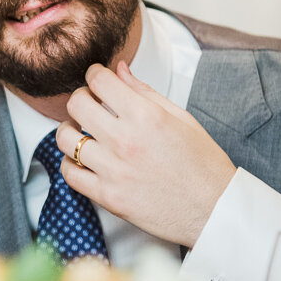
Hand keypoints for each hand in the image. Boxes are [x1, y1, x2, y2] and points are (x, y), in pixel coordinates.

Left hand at [58, 61, 236, 247]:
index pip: (99, 81)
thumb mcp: (181, 118)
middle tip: (90, 104)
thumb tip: (119, 69)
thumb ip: (144, 92)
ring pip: (65, 139)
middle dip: (80, 98)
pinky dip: (70, 163)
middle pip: (76, 105)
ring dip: (70, 131)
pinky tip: (83, 160)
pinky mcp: (108, 197)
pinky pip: (69, 174)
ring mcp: (113, 171)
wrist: (215, 211)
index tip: (97, 78)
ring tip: (82, 132)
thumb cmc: (204, 165)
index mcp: (146, 117)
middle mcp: (125, 141)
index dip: (95, 74)